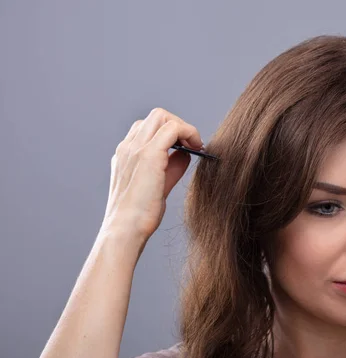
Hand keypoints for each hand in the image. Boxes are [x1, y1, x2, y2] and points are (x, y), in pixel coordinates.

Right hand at [101, 108, 204, 239]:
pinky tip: (197, 148)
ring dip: (184, 127)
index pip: (147, 128)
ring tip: (196, 145)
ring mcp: (136, 148)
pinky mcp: (149, 155)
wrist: (125, 230)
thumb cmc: (139, 215)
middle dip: (179, 124)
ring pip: (162, 116)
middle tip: (194, 144)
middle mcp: (127, 147)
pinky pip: (173, 128)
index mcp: (125, 154)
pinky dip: (189, 132)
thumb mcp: (158, 186)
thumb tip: (186, 154)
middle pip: (155, 116)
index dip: (170, 133)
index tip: (186, 147)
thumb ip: (170, 167)